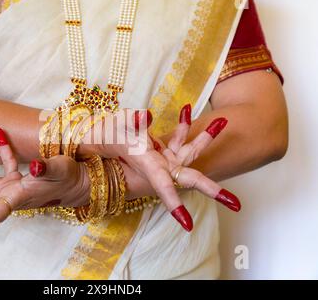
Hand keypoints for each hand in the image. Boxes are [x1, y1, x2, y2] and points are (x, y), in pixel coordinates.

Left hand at [0, 127, 89, 256]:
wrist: (76, 182)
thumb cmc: (69, 180)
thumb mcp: (59, 172)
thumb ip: (48, 168)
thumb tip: (36, 165)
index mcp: (17, 198)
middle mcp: (8, 195)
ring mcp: (9, 187)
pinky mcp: (14, 178)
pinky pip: (3, 161)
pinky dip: (1, 147)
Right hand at [83, 105, 240, 231]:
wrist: (98, 141)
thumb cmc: (104, 138)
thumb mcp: (115, 130)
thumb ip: (131, 122)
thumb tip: (146, 114)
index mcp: (149, 168)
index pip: (165, 189)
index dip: (174, 206)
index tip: (187, 225)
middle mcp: (160, 168)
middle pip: (191, 180)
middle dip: (213, 190)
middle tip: (237, 205)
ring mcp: (163, 160)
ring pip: (189, 150)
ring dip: (206, 137)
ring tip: (223, 120)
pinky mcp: (161, 151)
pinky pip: (177, 138)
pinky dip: (183, 126)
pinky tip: (186, 110)